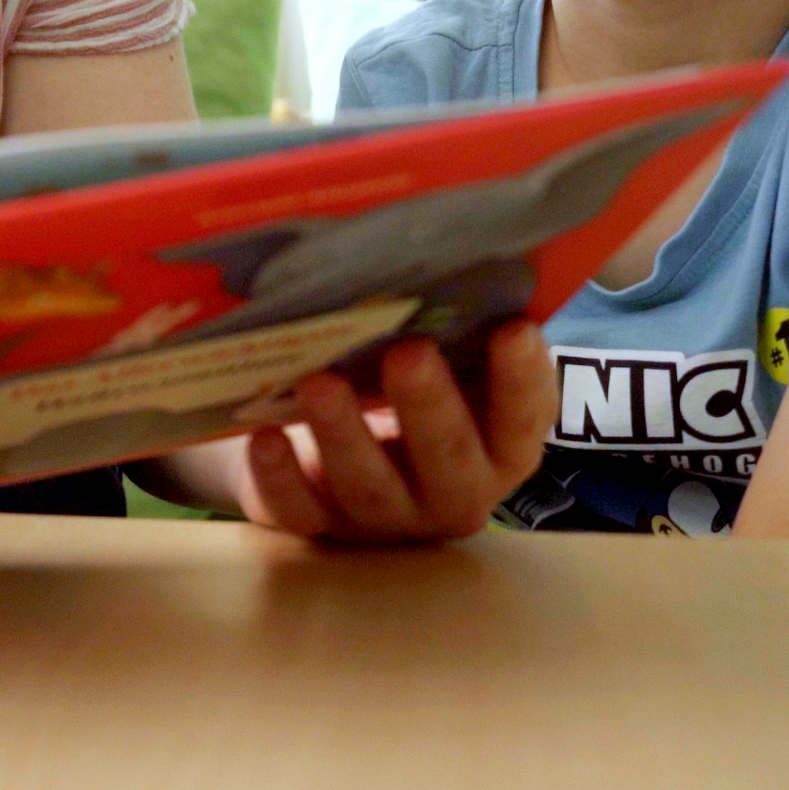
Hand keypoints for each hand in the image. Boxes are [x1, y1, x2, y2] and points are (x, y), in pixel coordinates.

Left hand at [230, 322, 551, 543]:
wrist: (333, 461)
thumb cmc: (404, 395)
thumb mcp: (443, 369)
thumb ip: (460, 336)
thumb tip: (462, 261)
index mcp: (497, 450)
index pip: (524, 420)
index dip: (523, 380)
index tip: (514, 328)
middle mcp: (452, 493)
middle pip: (448, 459)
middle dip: (428, 406)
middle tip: (408, 352)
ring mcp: (388, 519)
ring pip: (371, 487)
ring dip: (345, 435)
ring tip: (320, 383)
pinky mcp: (323, 528)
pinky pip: (302, 512)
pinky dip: (280, 477)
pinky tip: (264, 437)